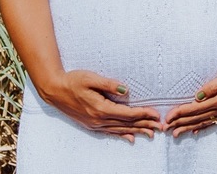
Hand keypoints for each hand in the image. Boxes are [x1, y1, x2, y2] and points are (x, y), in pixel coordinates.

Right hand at [40, 69, 163, 142]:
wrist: (54, 90)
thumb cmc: (73, 80)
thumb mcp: (91, 78)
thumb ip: (110, 85)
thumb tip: (127, 91)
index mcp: (101, 108)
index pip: (127, 114)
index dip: (143, 114)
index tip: (156, 114)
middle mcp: (99, 119)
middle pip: (127, 124)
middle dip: (145, 125)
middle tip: (161, 127)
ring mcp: (94, 124)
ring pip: (120, 130)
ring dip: (137, 131)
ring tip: (152, 134)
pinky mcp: (91, 125)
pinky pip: (110, 132)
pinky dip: (122, 135)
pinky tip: (130, 138)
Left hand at [163, 59, 216, 137]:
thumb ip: (213, 86)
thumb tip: (198, 95)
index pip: (195, 108)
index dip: (181, 112)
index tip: (168, 116)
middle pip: (197, 118)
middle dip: (180, 123)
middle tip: (166, 128)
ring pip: (204, 122)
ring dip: (189, 127)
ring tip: (176, 133)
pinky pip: (214, 122)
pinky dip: (203, 127)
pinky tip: (196, 131)